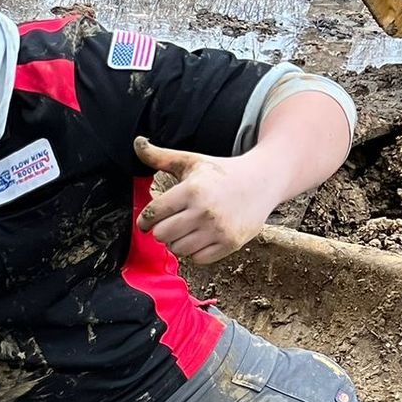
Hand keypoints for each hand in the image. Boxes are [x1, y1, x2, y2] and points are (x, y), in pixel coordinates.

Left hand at [133, 136, 272, 265]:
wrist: (264, 180)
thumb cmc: (222, 172)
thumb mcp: (192, 161)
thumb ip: (161, 157)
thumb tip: (137, 142)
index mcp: (192, 190)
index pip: (152, 214)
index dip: (145, 219)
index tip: (148, 220)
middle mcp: (205, 211)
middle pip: (161, 235)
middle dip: (162, 230)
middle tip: (171, 223)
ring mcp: (219, 229)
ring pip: (178, 249)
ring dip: (178, 241)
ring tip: (187, 229)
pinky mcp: (230, 243)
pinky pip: (198, 259)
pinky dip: (196, 251)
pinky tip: (202, 237)